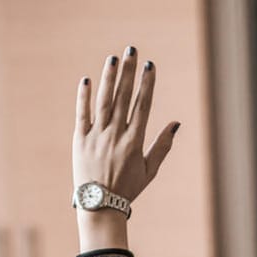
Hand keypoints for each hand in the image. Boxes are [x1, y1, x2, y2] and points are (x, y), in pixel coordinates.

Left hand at [73, 47, 178, 206]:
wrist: (100, 206)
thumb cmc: (127, 189)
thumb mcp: (149, 170)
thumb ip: (162, 146)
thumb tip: (176, 123)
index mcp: (134, 142)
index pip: (143, 105)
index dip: (147, 84)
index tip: (150, 65)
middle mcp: (116, 135)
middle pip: (123, 97)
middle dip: (128, 72)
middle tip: (132, 50)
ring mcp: (97, 136)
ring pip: (104, 101)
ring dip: (108, 78)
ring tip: (113, 58)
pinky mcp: (80, 140)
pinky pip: (82, 114)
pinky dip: (84, 97)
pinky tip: (87, 80)